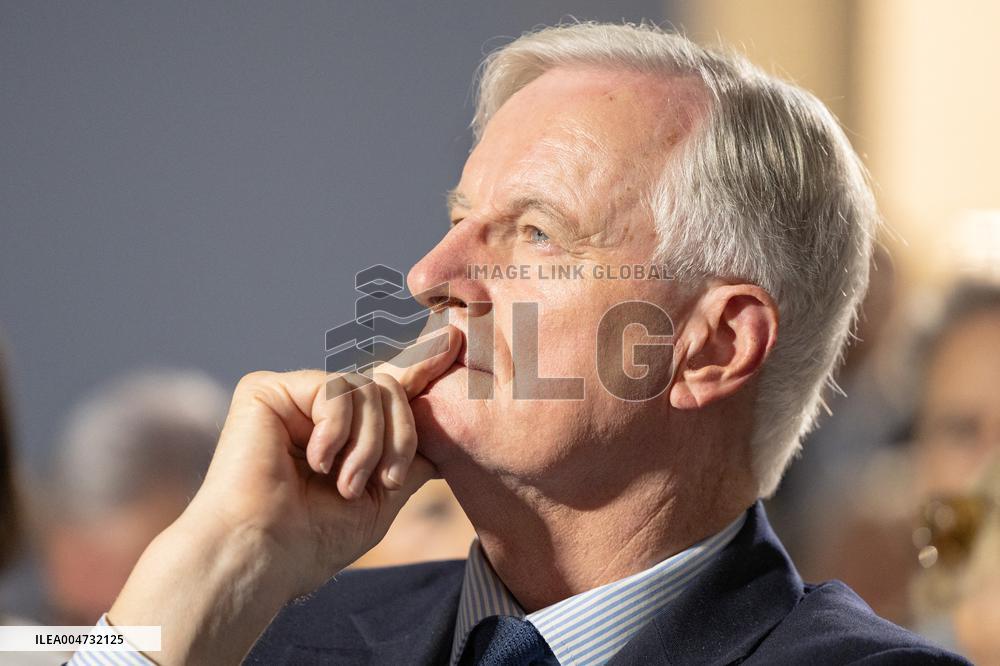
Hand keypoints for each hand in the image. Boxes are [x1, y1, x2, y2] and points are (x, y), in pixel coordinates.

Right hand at [105, 325, 461, 664]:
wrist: (263, 555)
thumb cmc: (314, 539)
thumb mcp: (381, 497)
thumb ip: (408, 457)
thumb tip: (442, 428)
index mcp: (339, 432)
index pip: (386, 391)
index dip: (419, 367)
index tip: (452, 341)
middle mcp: (314, 410)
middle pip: (388, 387)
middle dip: (400, 435)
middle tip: (385, 481)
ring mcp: (291, 397)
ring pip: (368, 388)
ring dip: (370, 444)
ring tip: (344, 484)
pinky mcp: (267, 389)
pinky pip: (335, 388)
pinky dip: (337, 430)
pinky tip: (314, 463)